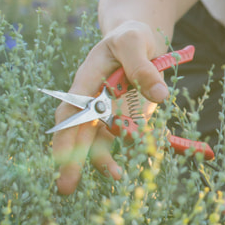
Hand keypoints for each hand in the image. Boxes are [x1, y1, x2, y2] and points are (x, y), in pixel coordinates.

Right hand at [51, 21, 171, 194]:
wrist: (139, 39)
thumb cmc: (131, 37)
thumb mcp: (135, 42)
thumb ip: (144, 67)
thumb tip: (160, 95)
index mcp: (86, 80)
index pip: (72, 109)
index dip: (66, 133)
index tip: (64, 154)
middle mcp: (91, 100)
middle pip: (77, 133)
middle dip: (71, 160)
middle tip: (65, 187)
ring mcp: (107, 112)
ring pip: (98, 142)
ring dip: (102, 162)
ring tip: (116, 177)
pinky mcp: (124, 119)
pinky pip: (121, 141)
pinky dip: (126, 154)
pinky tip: (133, 168)